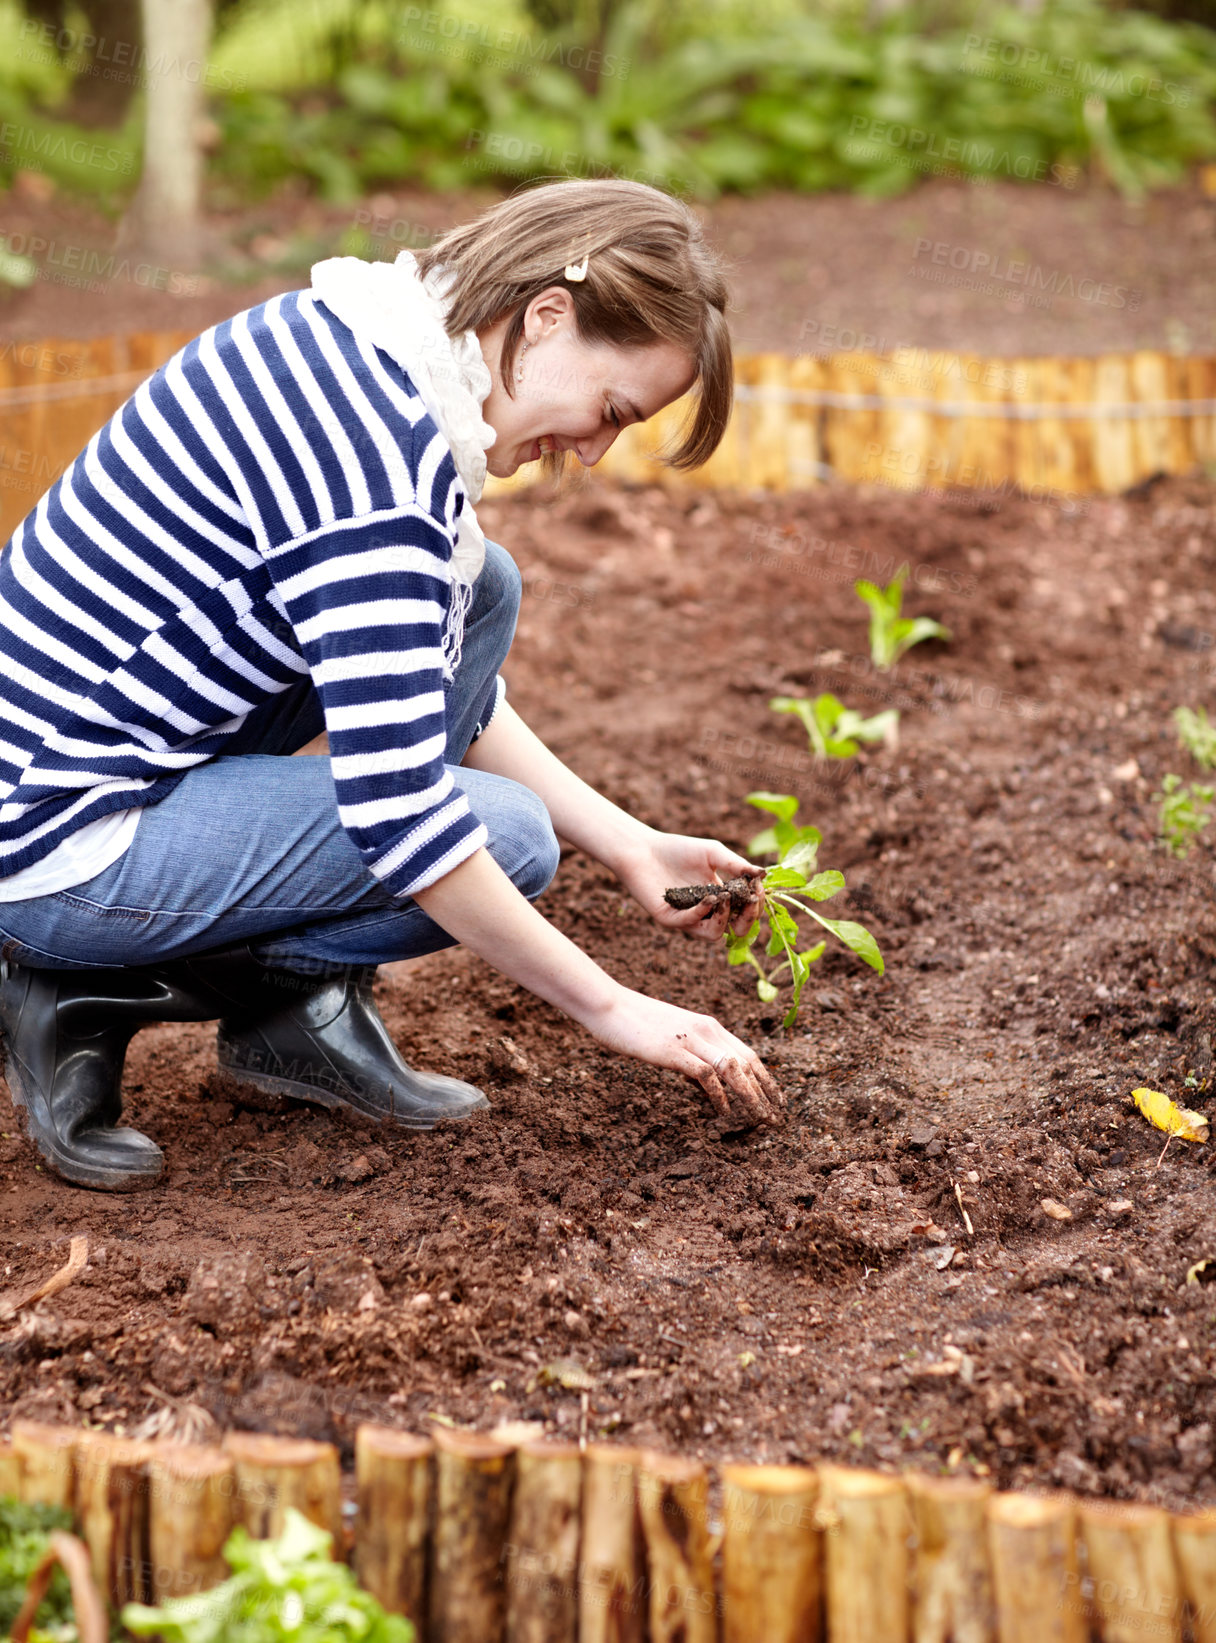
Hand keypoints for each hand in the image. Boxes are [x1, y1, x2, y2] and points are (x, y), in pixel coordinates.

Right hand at [582, 989, 784, 1126]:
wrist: (609, 1006)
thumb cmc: (636, 1023)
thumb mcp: (673, 1039)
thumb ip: (693, 1059)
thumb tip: (706, 1087)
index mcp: (708, 1025)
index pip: (747, 1053)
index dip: (765, 1077)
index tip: (775, 1098)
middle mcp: (706, 1029)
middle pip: (747, 1062)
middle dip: (765, 1091)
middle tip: (776, 1116)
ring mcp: (691, 1039)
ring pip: (733, 1068)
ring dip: (750, 1095)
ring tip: (760, 1117)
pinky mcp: (674, 1051)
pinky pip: (706, 1075)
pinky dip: (719, 1095)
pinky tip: (722, 1112)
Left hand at [617, 829, 763, 942]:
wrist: (643, 849)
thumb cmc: (678, 850)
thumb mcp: (713, 853)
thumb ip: (736, 865)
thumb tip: (763, 874)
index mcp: (721, 897)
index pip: (746, 910)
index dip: (756, 903)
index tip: (758, 887)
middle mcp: (707, 912)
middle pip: (736, 929)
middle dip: (748, 918)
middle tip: (751, 901)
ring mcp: (688, 918)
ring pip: (715, 935)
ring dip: (725, 918)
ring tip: (725, 898)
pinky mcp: (670, 919)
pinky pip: (692, 924)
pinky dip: (703, 912)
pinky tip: (709, 897)